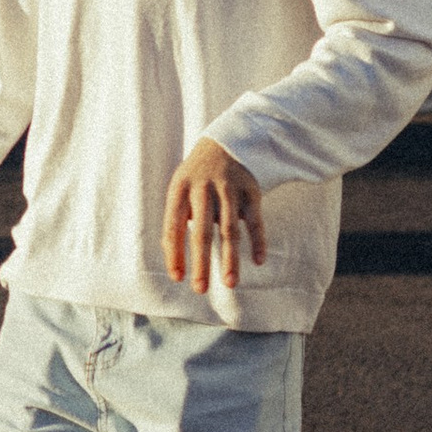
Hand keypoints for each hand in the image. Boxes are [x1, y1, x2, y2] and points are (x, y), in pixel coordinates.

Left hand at [165, 141, 265, 292]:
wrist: (224, 142)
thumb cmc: (196, 177)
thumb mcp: (179, 189)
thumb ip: (177, 220)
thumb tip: (175, 260)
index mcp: (179, 189)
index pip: (173, 227)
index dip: (175, 254)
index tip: (178, 278)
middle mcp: (203, 189)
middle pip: (202, 232)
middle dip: (201, 263)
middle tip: (201, 289)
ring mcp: (228, 190)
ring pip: (229, 229)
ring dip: (230, 258)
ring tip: (230, 283)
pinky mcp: (250, 190)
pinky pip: (255, 220)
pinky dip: (258, 240)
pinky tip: (258, 261)